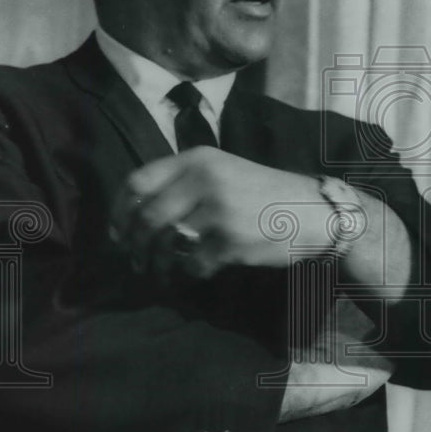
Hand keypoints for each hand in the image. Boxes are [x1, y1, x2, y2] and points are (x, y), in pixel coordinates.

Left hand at [110, 147, 332, 278]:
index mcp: (197, 159)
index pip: (137, 182)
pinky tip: (195, 272)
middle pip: (146, 217)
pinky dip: (188, 273)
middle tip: (135, 259)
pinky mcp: (230, 242)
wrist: (313, 212)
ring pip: (165, 243)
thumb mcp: (223, 171)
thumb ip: (183, 183)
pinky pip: (192, 264)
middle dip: (134, 244)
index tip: (117, 231)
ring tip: (158, 271)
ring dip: (156, 263)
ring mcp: (218, 211)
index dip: (119, 210)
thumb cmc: (264, 193)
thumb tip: (135, 214)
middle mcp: (204, 180)